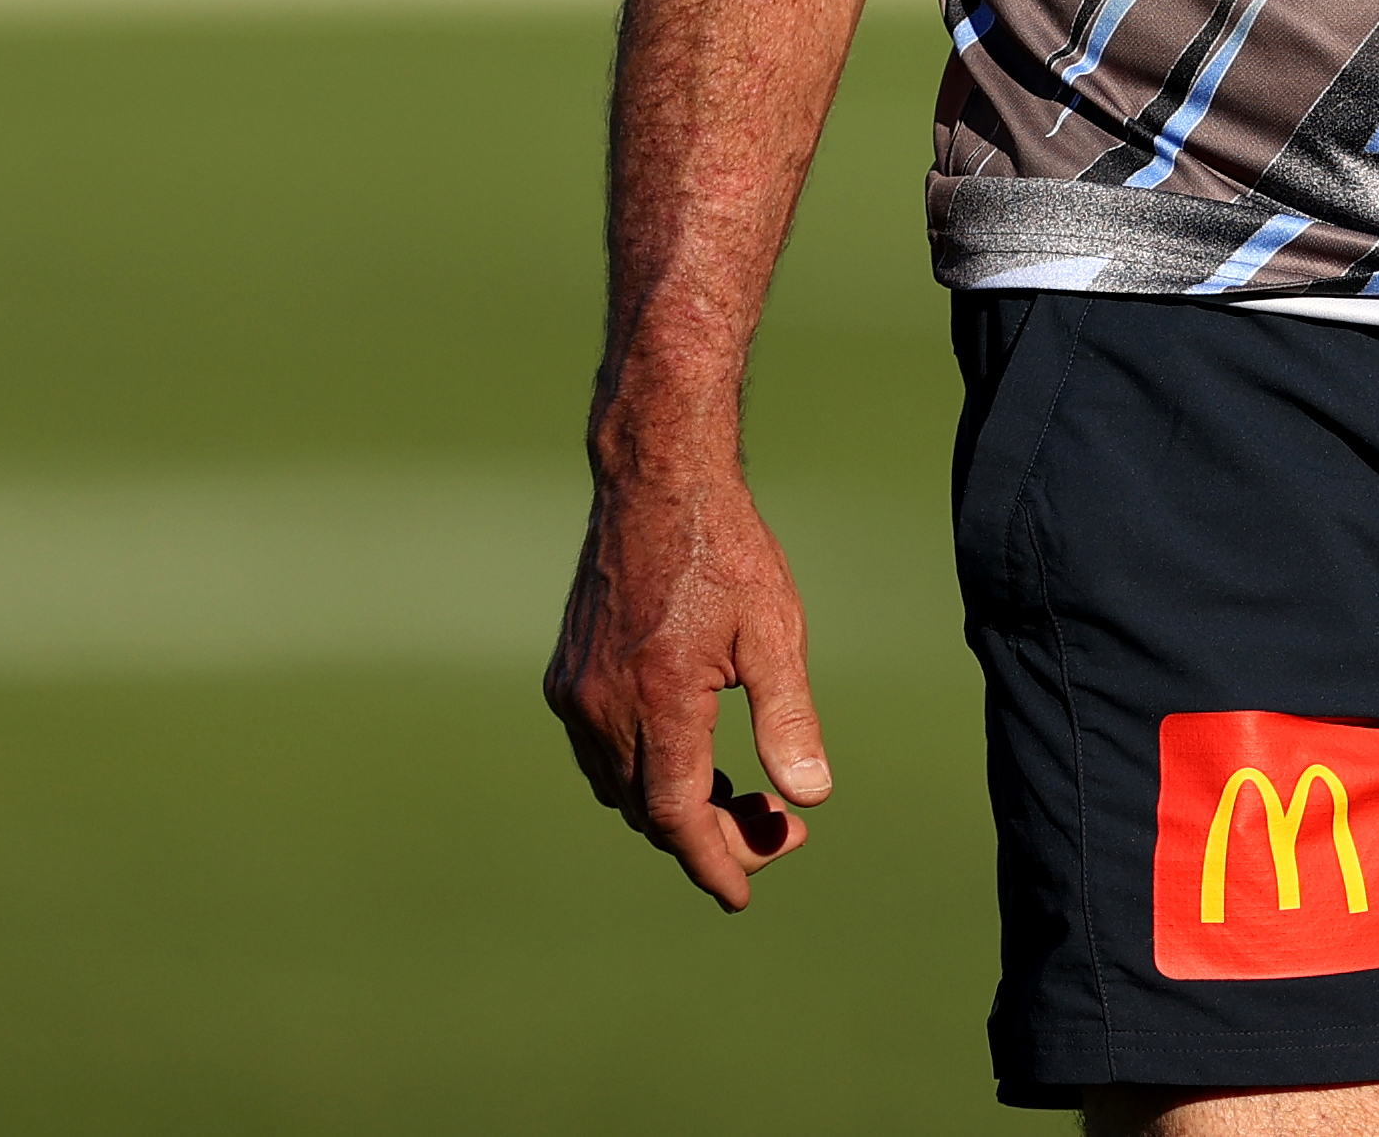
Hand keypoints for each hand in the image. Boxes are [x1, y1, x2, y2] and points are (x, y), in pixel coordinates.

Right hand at [548, 456, 835, 908]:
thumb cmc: (726, 551)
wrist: (656, 484)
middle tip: (781, 830)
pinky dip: (646, 773)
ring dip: (678, 807)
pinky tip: (695, 758)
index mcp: (660, 699)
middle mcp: (604, 706)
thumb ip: (790, 718)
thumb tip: (811, 798)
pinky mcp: (567, 678)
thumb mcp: (775, 631)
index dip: (712, 861)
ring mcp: (577, 694)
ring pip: (623, 788)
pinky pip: (603, 754)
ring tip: (746, 798)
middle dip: (714, 836)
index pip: (679, 816)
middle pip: (652, 811)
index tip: (742, 894)